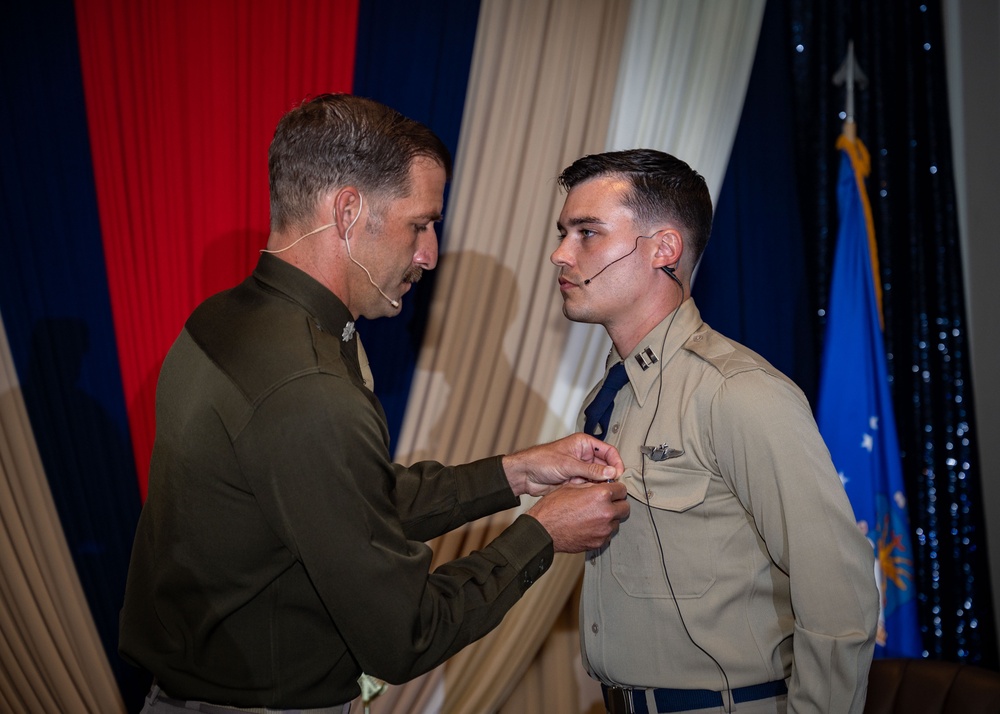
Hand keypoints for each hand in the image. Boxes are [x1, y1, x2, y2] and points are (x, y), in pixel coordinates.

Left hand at [502, 434, 624, 496]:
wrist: (525, 474)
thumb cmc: (541, 460)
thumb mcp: (568, 464)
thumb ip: (591, 470)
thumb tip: (611, 472)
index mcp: (584, 444)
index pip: (608, 451)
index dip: (616, 462)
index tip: (619, 474)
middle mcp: (584, 455)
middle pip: (606, 465)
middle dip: (610, 476)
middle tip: (612, 486)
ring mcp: (580, 469)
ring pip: (599, 478)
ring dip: (601, 485)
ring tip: (602, 492)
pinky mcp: (576, 480)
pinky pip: (590, 486)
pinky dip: (593, 491)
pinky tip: (593, 495)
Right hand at [527, 481, 629, 552]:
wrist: (543, 531)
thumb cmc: (553, 508)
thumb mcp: (571, 487)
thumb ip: (591, 486)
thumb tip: (601, 485)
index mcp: (600, 495)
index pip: (622, 489)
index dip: (616, 488)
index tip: (612, 490)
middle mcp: (606, 513)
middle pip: (625, 507)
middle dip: (617, 503)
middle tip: (607, 502)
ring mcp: (604, 530)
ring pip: (617, 522)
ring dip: (611, 517)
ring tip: (595, 515)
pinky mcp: (599, 542)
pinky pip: (608, 534)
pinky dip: (603, 529)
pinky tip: (590, 525)